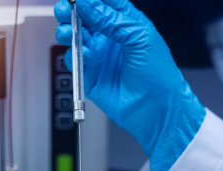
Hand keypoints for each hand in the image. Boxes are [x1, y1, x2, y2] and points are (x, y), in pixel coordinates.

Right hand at [55, 0, 205, 170]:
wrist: (155, 108)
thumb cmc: (158, 73)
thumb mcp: (139, 37)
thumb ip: (111, 19)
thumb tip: (88, 3)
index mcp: (126, 22)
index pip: (103, 2)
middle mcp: (110, 37)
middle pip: (84, 17)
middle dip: (71, 11)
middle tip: (65, 10)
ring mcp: (99, 56)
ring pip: (75, 36)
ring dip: (67, 31)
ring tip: (67, 31)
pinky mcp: (90, 74)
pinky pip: (74, 60)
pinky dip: (73, 55)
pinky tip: (82, 54)